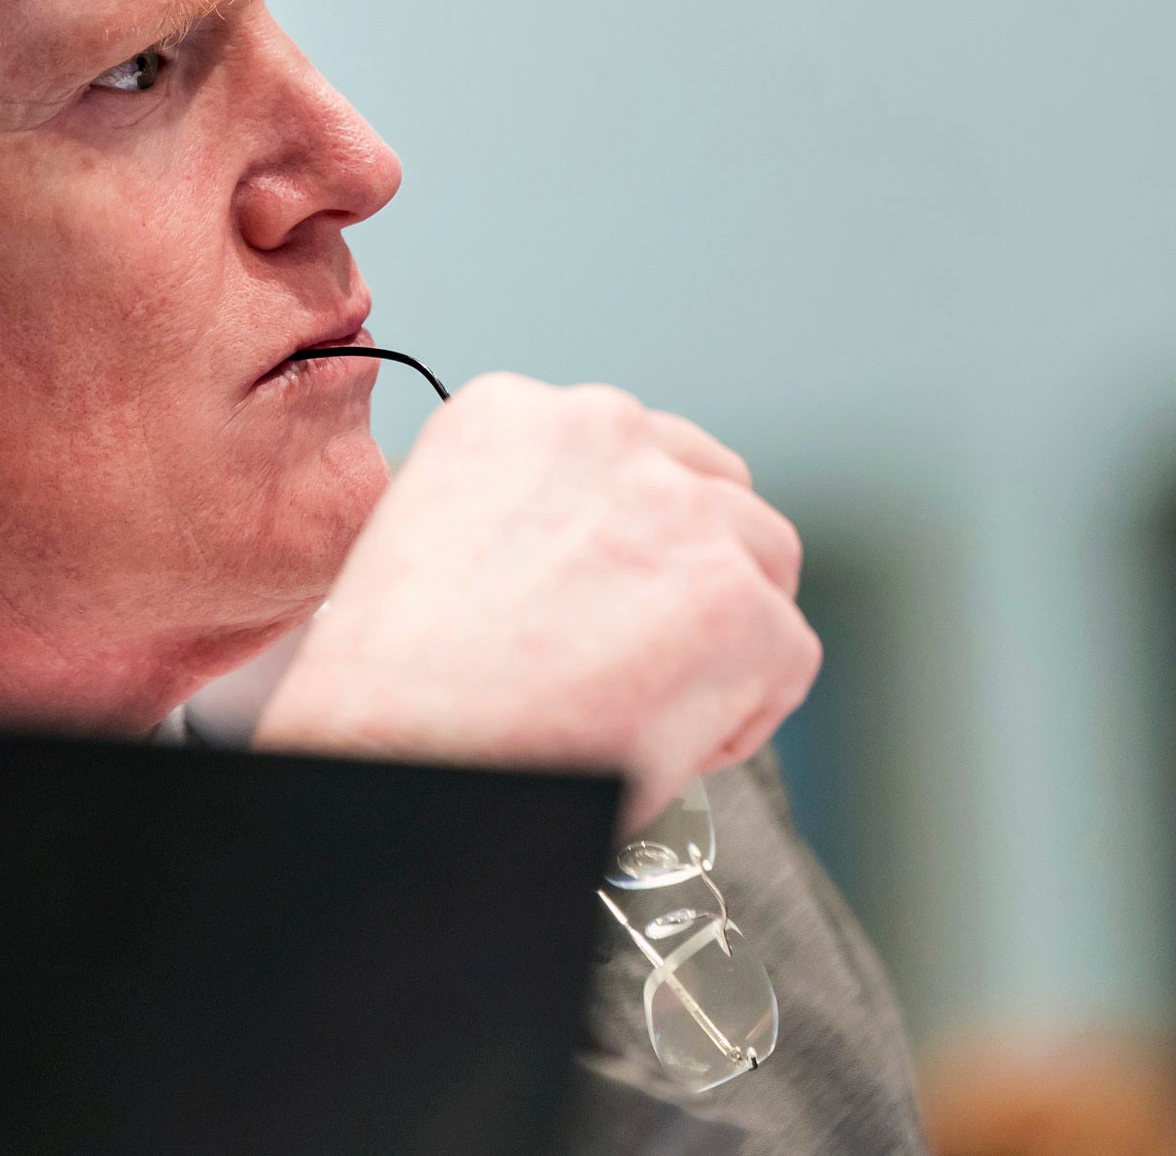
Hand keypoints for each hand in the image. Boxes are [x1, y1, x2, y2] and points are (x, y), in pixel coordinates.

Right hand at [251, 374, 818, 830]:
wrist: (392, 762)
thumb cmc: (388, 690)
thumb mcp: (430, 541)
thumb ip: (522, 514)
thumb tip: (587, 555)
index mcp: (513, 414)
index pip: (627, 450)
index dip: (626, 537)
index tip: (601, 592)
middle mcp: (603, 433)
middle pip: (709, 489)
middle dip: (689, 570)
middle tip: (639, 649)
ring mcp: (681, 515)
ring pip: (762, 563)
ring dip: (724, 634)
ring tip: (646, 704)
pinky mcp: (736, 605)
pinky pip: (787, 658)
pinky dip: (740, 715)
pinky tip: (662, 746)